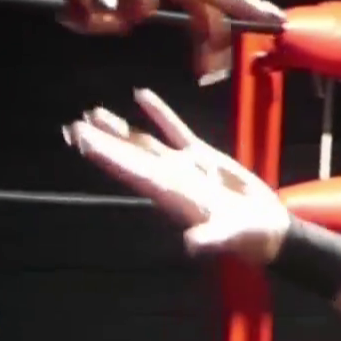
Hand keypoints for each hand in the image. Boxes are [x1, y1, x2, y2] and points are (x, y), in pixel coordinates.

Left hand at [0, 0, 285, 83]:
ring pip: (133, 18)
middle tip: (204, 75)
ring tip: (68, 7)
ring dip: (102, 23)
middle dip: (195, 39)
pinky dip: (86, 16)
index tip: (275, 20)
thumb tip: (109, 13)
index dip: (242, 4)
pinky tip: (63, 5)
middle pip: (191, 7)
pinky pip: (107, 13)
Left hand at [64, 89, 289, 266]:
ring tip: (93, 112)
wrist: (268, 229)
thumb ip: (211, 239)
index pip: (132, 171)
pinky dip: (159, 114)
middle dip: (101, 141)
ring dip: (121, 129)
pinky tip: (141, 96)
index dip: (107, 156)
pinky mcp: (202, 156)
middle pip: (128, 155)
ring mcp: (183, 166)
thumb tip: (192, 244)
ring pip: (145, 142)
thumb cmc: (250, 237)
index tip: (82, 143)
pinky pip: (175, 131)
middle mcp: (169, 178)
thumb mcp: (231, 237)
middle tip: (72, 126)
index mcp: (171, 194)